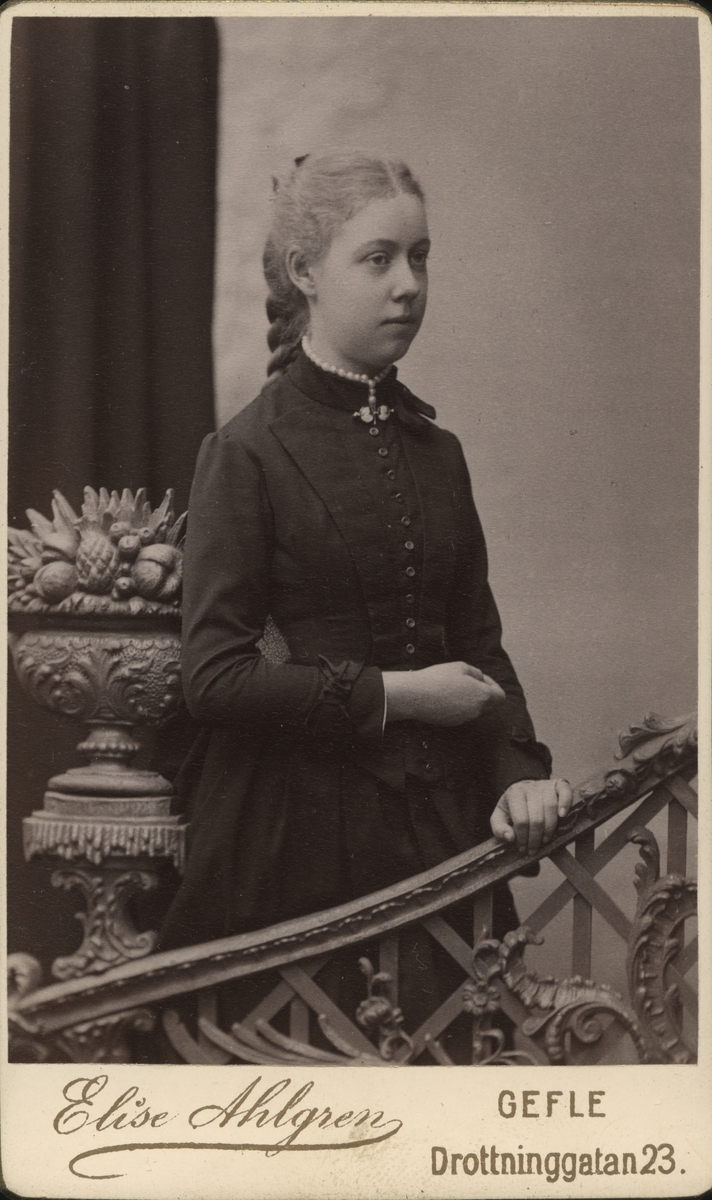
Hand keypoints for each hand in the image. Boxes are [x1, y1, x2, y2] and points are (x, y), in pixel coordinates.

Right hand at [383, 661, 505, 725]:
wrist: (415, 696)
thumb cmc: (439, 678)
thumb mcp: (461, 666)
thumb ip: (476, 673)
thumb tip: (480, 680)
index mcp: (482, 696)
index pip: (500, 696)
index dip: (493, 685)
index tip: (482, 679)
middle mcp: (476, 711)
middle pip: (488, 704)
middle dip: (482, 692)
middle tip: (467, 681)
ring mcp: (464, 719)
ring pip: (474, 708)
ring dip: (469, 698)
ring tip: (453, 687)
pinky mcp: (452, 723)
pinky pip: (462, 713)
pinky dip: (458, 705)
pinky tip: (445, 696)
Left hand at [490, 778, 572, 855]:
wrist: (525, 791)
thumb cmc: (512, 807)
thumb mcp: (500, 817)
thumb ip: (499, 829)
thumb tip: (510, 838)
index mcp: (514, 793)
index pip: (520, 820)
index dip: (522, 838)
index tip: (522, 848)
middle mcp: (530, 787)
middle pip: (536, 817)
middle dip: (535, 838)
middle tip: (534, 849)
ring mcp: (545, 785)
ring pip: (550, 808)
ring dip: (549, 828)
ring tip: (545, 840)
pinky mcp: (558, 784)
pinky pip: (565, 792)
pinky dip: (565, 803)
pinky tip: (562, 816)